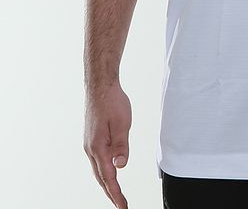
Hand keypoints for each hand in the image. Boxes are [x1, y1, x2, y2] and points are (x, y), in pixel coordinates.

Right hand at [84, 82, 131, 207]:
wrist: (100, 86)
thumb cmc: (112, 102)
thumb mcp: (123, 123)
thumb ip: (121, 146)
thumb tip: (120, 167)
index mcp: (98, 147)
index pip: (108, 177)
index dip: (116, 193)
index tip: (122, 206)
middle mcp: (90, 148)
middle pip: (100, 177)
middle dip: (111, 192)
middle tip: (120, 204)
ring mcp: (89, 143)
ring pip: (97, 169)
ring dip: (106, 182)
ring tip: (116, 193)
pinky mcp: (91, 138)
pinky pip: (97, 160)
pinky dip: (103, 170)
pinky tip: (108, 171)